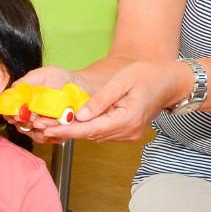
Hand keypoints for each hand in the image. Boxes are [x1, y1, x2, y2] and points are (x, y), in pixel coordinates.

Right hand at [0, 65, 80, 143]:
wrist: (82, 84)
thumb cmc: (60, 78)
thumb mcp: (43, 75)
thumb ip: (26, 81)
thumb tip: (10, 90)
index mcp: (25, 105)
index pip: (12, 114)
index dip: (11, 114)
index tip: (13, 113)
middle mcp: (32, 118)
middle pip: (22, 126)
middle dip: (23, 122)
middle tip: (27, 117)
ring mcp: (46, 127)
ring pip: (36, 134)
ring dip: (38, 128)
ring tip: (40, 120)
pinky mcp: (59, 134)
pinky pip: (52, 138)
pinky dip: (52, 133)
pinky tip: (54, 125)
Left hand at [38, 60, 189, 142]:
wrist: (171, 83)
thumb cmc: (148, 75)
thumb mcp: (122, 81)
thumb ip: (100, 100)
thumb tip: (80, 115)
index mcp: (127, 119)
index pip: (91, 129)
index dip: (68, 129)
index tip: (48, 128)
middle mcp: (127, 132)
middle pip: (90, 135)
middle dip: (65, 131)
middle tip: (39, 125)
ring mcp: (127, 135)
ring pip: (95, 135)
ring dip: (73, 131)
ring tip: (48, 124)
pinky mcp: (126, 133)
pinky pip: (101, 132)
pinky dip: (85, 128)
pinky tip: (69, 122)